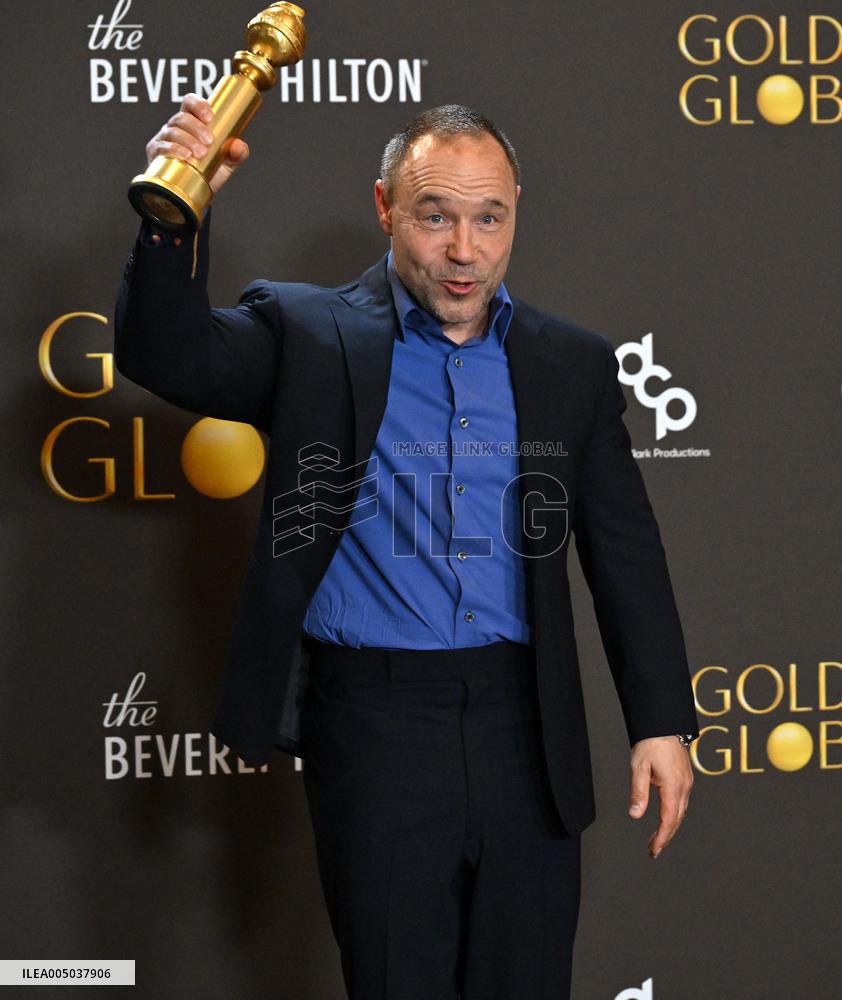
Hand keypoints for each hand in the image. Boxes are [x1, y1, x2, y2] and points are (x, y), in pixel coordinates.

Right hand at [144, 92, 249, 195]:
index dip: (198, 105)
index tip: (210, 117)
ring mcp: (164, 138)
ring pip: (172, 131)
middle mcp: (176, 127)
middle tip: (209, 142)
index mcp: (193, 122)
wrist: (195, 193)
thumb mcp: (227, 162)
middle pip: (182, 118)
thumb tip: (239, 146)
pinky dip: (173, 150)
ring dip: (187, 140)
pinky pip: (161, 147)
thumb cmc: (209, 171)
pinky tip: (185, 156)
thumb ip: (237, 154)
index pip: (190, 103)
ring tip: (200, 153)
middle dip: (197, 128)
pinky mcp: (156, 153)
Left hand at [628, 735, 693, 858]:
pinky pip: (682, 802)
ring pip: (681, 812)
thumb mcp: (638, 768)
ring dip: (670, 826)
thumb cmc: (650, 743)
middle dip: (666, 836)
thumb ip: (638, 792)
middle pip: (677, 819)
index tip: (653, 851)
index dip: (662, 838)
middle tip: (653, 850)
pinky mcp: (686, 778)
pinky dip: (674, 814)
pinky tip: (666, 817)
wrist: (664, 723)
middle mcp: (684, 787)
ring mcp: (687, 782)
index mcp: (674, 787)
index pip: (669, 820)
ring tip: (657, 838)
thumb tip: (635, 815)